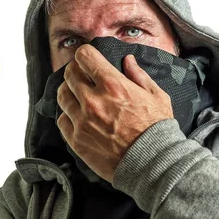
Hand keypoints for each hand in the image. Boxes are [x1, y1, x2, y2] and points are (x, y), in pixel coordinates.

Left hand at [57, 44, 173, 182]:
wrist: (152, 163)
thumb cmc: (157, 129)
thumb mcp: (157, 96)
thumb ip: (139, 76)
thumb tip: (128, 60)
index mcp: (113, 85)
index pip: (84, 56)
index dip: (85, 54)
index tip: (87, 58)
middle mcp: (93, 100)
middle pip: (69, 74)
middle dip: (75, 71)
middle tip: (82, 76)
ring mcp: (82, 121)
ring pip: (62, 95)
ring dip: (68, 91)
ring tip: (77, 96)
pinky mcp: (76, 140)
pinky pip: (62, 120)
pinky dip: (68, 115)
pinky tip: (78, 117)